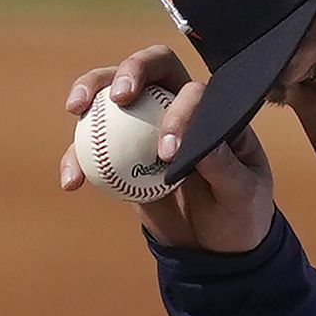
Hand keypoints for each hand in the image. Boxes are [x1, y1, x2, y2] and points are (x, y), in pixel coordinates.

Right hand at [58, 43, 276, 253]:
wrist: (216, 246)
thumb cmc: (240, 212)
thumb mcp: (243, 193)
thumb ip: (225, 168)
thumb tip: (202, 146)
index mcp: (211, 111)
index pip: (191, 92)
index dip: (177, 113)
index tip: (167, 153)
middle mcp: (175, 108)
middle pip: (149, 70)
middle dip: (129, 70)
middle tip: (116, 96)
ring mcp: (143, 129)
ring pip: (112, 96)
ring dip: (90, 94)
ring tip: (76, 110)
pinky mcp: (120, 157)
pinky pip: (92, 149)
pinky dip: (77, 159)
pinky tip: (71, 181)